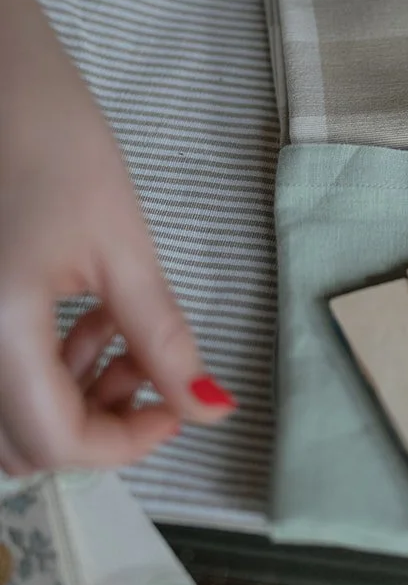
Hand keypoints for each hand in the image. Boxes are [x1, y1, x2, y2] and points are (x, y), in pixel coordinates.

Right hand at [0, 0, 234, 474]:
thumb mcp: (121, 244)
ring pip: (4, 416)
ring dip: (69, 398)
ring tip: (124, 336)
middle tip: (151, 376)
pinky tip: (84, 318)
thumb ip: (162, 339)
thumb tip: (210, 408)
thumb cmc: (51, 139)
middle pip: (20, 445)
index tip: (179, 409)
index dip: (127, 443)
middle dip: (95, 426)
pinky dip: (40, 367)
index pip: (55, 443)